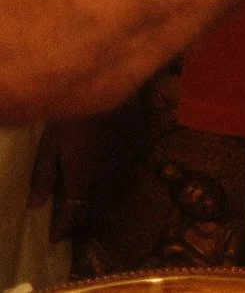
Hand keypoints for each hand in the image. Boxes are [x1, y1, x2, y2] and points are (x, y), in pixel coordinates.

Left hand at [33, 102, 145, 240]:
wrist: (108, 80)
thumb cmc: (71, 111)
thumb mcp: (48, 142)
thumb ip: (42, 174)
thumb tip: (35, 206)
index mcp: (82, 171)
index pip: (74, 209)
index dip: (65, 226)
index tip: (55, 239)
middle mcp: (105, 169)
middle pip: (98, 204)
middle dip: (88, 221)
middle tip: (77, 232)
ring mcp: (123, 155)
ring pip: (116, 189)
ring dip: (105, 205)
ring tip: (97, 216)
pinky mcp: (134, 142)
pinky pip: (126, 171)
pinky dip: (118, 185)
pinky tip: (115, 184)